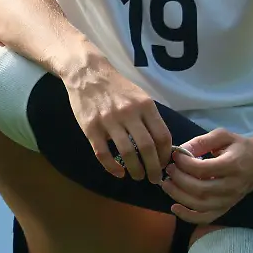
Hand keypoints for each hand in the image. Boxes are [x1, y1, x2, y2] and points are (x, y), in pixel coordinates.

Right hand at [63, 58, 172, 183]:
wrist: (88, 73)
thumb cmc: (117, 87)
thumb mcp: (140, 96)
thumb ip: (150, 117)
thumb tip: (162, 144)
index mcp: (145, 105)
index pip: (162, 136)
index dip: (165, 154)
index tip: (163, 164)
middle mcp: (129, 113)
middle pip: (147, 148)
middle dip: (153, 168)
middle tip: (154, 178)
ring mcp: (108, 121)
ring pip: (127, 153)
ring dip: (135, 170)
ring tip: (138, 176)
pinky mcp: (91, 128)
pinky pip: (103, 154)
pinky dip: (112, 167)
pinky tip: (119, 173)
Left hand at [160, 129, 252, 223]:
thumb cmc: (240, 146)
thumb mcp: (223, 136)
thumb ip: (201, 141)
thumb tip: (179, 150)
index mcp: (232, 165)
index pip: (203, 169)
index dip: (185, 163)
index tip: (175, 156)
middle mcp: (232, 186)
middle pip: (200, 189)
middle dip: (179, 180)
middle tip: (169, 169)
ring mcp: (230, 200)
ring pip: (201, 205)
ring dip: (179, 196)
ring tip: (166, 184)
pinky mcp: (226, 208)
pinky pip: (206, 217)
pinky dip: (189, 216)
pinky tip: (174, 207)